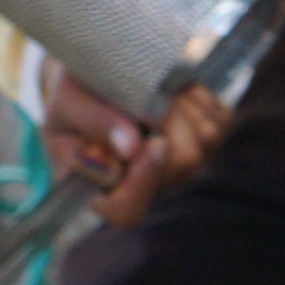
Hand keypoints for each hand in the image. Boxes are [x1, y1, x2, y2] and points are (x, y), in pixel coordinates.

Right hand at [43, 72, 229, 226]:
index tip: (153, 143)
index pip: (126, 211)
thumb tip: (129, 148)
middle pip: (179, 166)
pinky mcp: (208, 142)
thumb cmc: (75, 95)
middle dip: (167, 121)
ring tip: (153, 84)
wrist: (99, 74)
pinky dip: (199, 96)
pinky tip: (173, 86)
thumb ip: (91, 122)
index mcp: (101, 189)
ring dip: (181, 104)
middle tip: (144, 89)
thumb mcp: (66, 102)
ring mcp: (181, 166)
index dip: (143, 182)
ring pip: (203, 141)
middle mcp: (147, 185)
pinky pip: (218, 120)